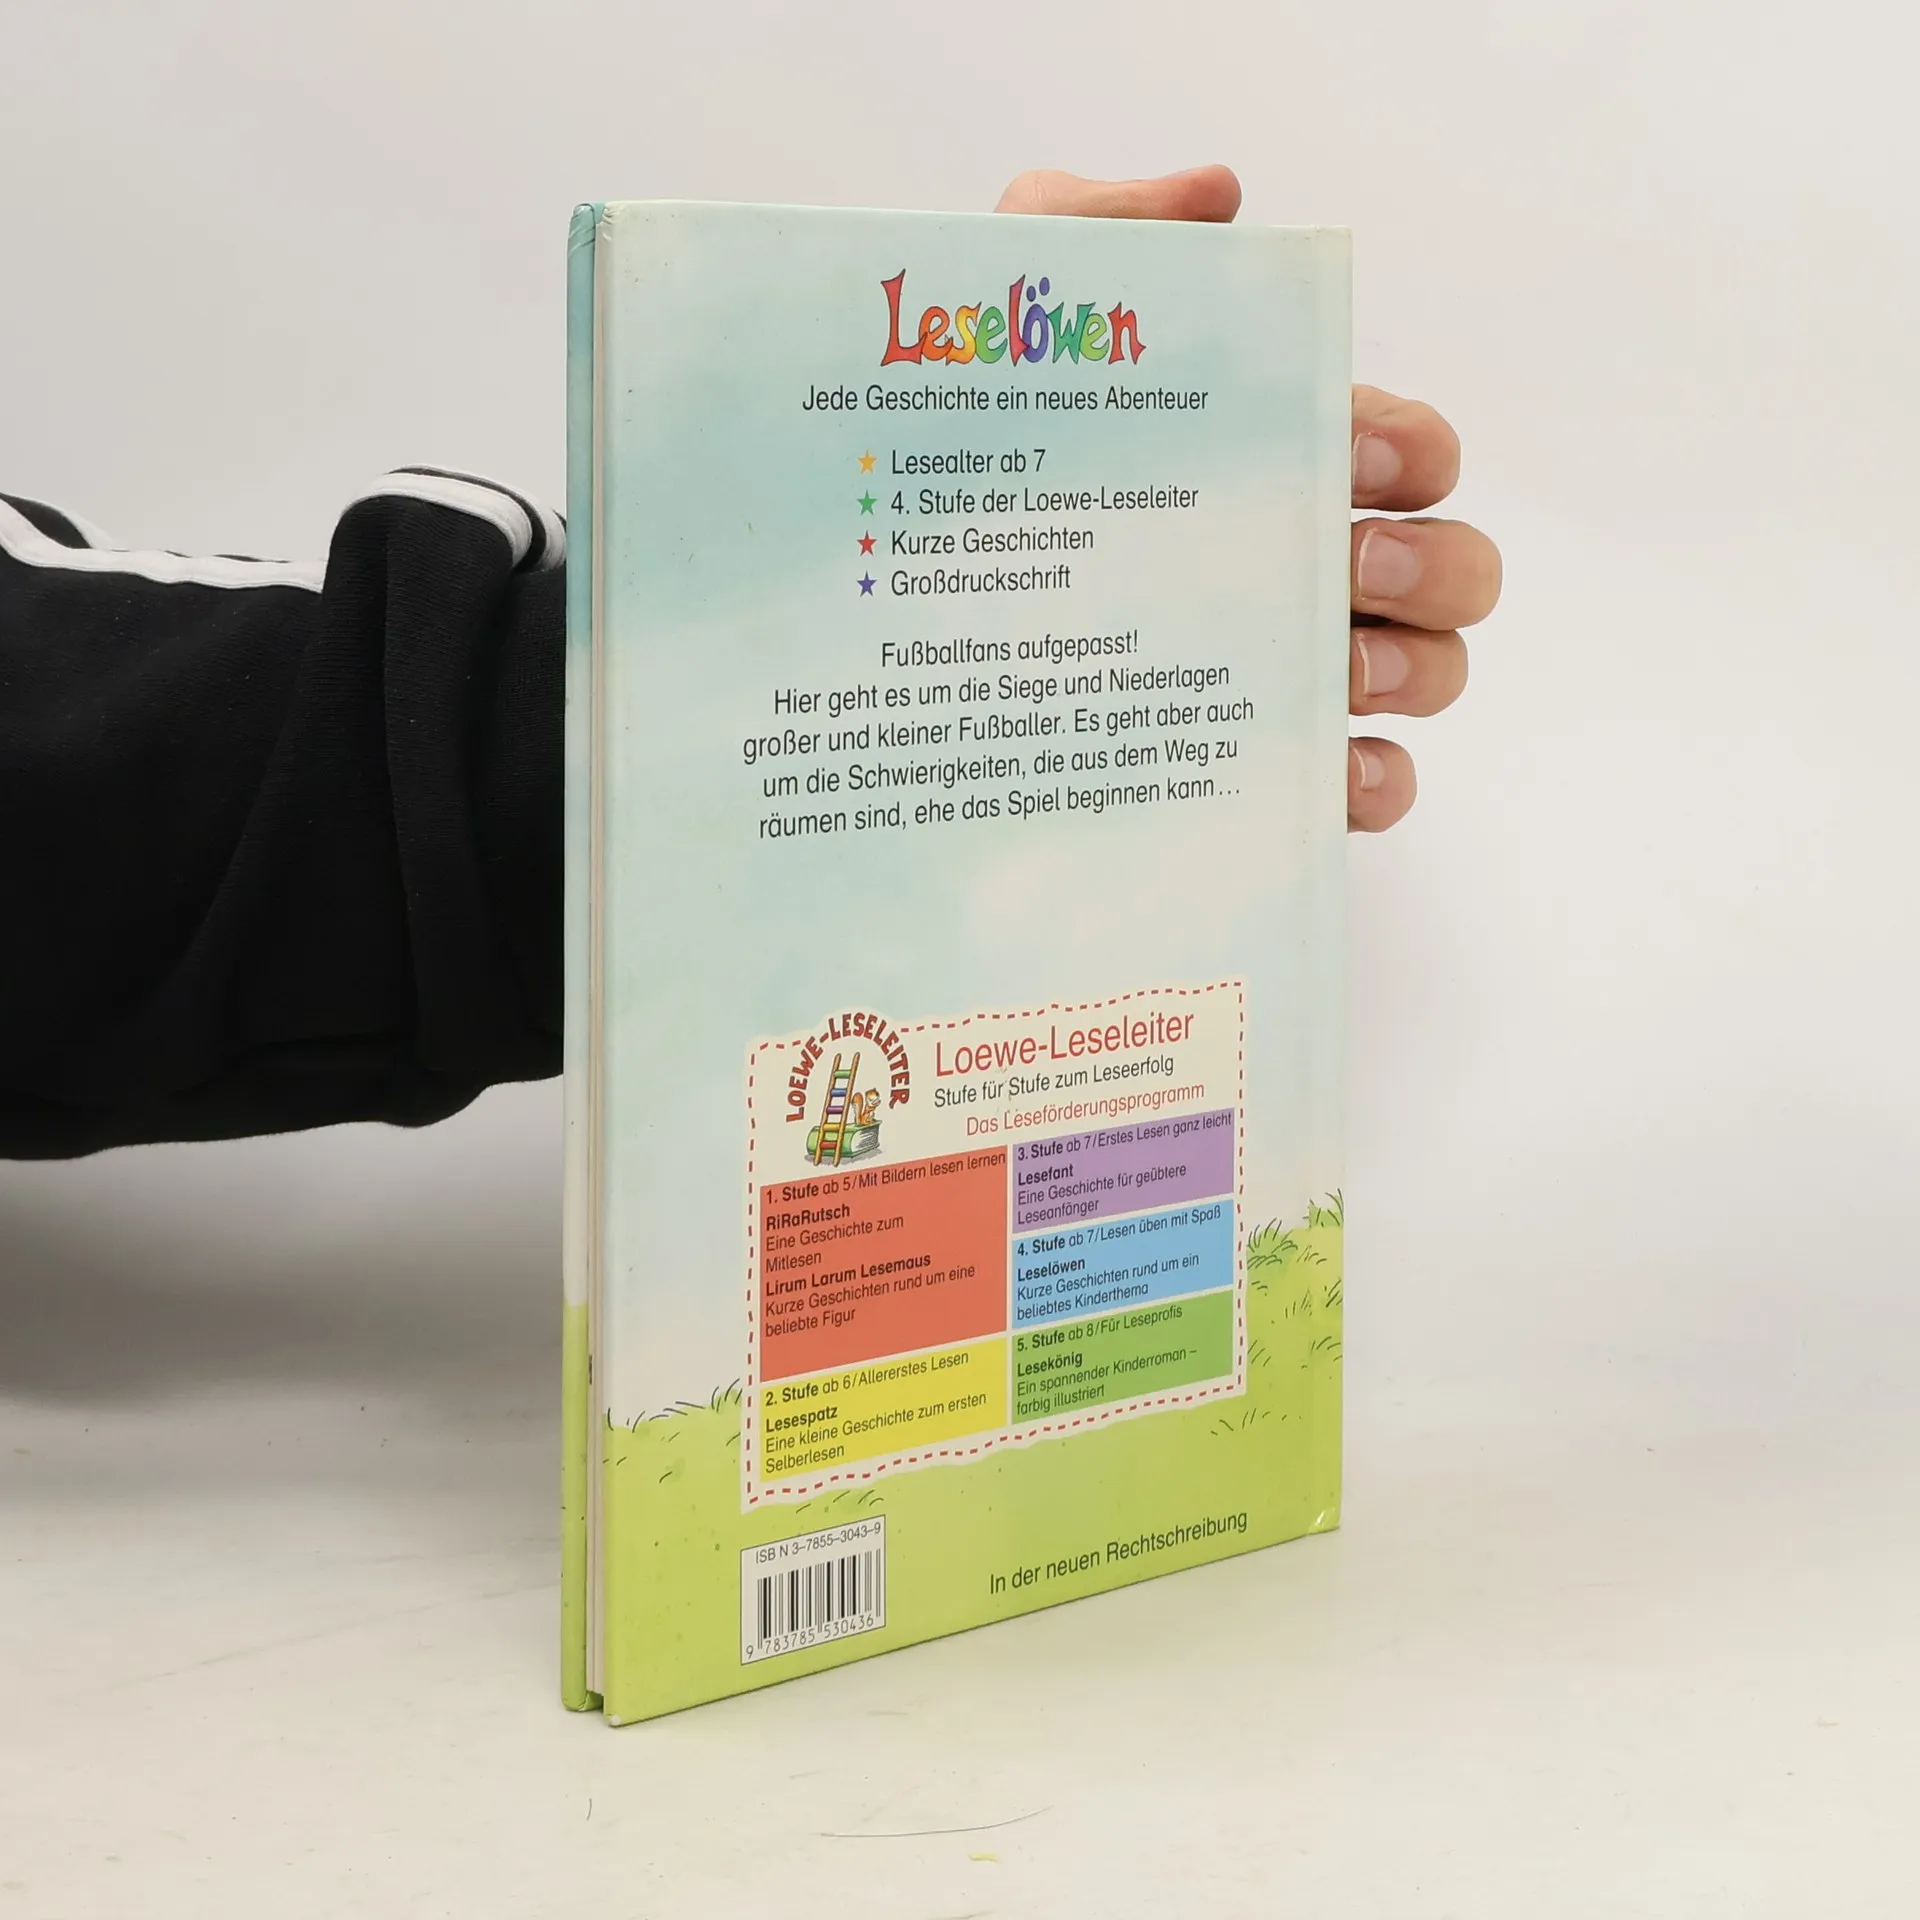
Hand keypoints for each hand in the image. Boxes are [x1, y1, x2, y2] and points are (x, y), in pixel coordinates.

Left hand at [995, 166, 1500, 831]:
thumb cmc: (940, 472)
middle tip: (1350, 564)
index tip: (1352, 455)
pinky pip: (1363, 790)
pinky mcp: (1248, 778)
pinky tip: (1331, 768)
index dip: (1409, 449)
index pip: (1398, 451)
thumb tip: (1221, 197)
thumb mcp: (998, 334)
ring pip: (1428, 673)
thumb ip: (1093, 232)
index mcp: (1260, 470)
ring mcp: (1279, 681)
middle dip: (1434, 560)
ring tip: (1336, 665)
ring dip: (1418, 667)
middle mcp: (1288, 573)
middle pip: (1447, 566)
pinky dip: (1376, 782)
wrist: (849, 621)